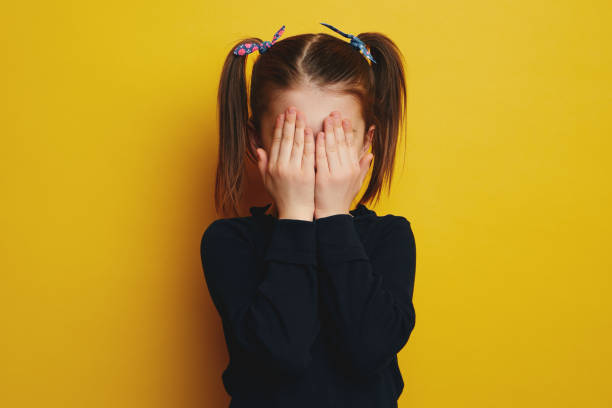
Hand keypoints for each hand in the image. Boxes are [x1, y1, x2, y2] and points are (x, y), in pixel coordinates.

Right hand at [255, 106, 315, 220]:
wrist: (295, 213)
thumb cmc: (282, 197)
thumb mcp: (267, 182)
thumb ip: (263, 165)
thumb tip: (260, 149)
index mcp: (272, 167)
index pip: (276, 142)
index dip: (279, 127)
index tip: (282, 115)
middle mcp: (282, 167)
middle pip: (286, 140)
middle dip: (289, 122)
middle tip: (292, 108)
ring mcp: (295, 170)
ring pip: (297, 144)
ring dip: (299, 127)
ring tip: (301, 114)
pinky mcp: (307, 174)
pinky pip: (308, 154)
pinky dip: (309, 141)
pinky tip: (311, 130)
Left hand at [314, 111, 372, 219]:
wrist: (331, 215)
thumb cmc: (342, 198)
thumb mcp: (356, 183)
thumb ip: (362, 167)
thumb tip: (371, 154)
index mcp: (354, 169)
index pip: (350, 146)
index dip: (347, 131)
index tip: (344, 119)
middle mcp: (347, 170)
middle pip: (341, 144)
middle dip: (337, 127)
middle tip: (333, 113)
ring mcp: (335, 174)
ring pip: (332, 148)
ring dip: (328, 132)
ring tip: (326, 119)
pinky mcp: (324, 178)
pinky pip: (321, 158)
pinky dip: (319, 145)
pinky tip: (317, 134)